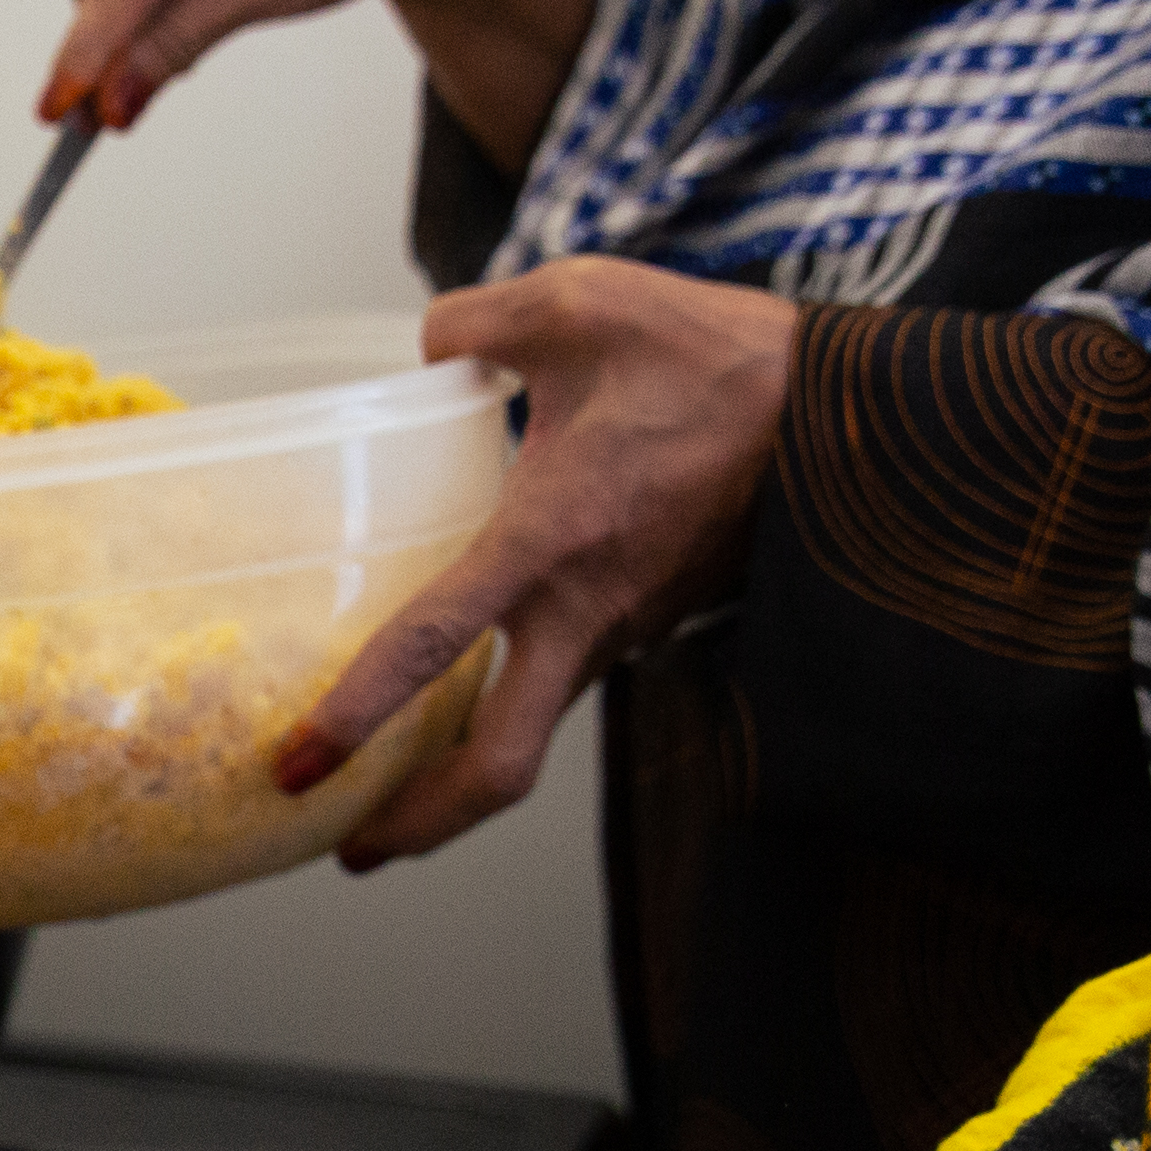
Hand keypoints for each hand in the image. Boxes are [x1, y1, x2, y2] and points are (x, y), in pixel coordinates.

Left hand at [273, 259, 798, 864]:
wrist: (848, 413)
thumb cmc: (720, 358)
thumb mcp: (581, 302)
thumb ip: (477, 322)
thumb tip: (432, 346)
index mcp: (554, 538)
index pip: (440, 641)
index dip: (364, 708)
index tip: (302, 758)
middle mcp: (588, 610)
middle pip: (500, 769)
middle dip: (420, 824)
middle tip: (349, 848)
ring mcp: (623, 629)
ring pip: (532, 736)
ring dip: (457, 779)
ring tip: (383, 797)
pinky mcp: (646, 622)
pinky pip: (562, 686)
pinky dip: (505, 714)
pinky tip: (461, 698)